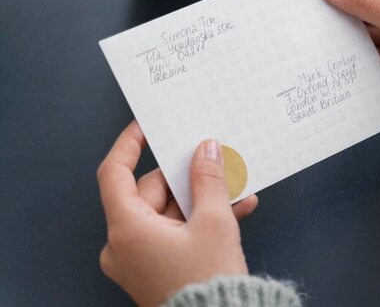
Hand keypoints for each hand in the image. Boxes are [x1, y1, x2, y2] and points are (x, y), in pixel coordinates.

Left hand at [97, 121, 258, 306]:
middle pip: (149, 192)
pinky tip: (235, 210)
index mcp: (127, 230)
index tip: (146, 127)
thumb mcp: (215, 222)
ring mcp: (138, 258)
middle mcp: (124, 245)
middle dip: (185, 177)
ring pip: (167, 212)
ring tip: (234, 189)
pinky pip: (174, 232)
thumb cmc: (209, 282)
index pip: (115, 173)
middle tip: (212, 160)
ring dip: (200, 199)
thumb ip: (208, 179)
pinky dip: (199, 221)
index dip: (129, 144)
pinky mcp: (154, 267)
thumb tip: (205, 149)